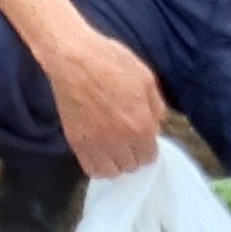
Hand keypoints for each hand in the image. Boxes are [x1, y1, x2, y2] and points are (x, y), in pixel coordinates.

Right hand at [41, 20, 167, 177]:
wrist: (73, 58)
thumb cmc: (111, 62)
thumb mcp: (146, 77)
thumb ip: (156, 106)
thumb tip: (156, 125)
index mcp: (140, 125)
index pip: (149, 156)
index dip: (148, 147)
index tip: (142, 138)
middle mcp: (119, 141)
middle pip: (132, 166)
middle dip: (133, 154)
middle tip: (128, 139)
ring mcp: (96, 144)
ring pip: (112, 173)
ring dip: (116, 163)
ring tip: (114, 148)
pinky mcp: (76, 142)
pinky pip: (91, 169)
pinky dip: (98, 165)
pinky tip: (99, 152)